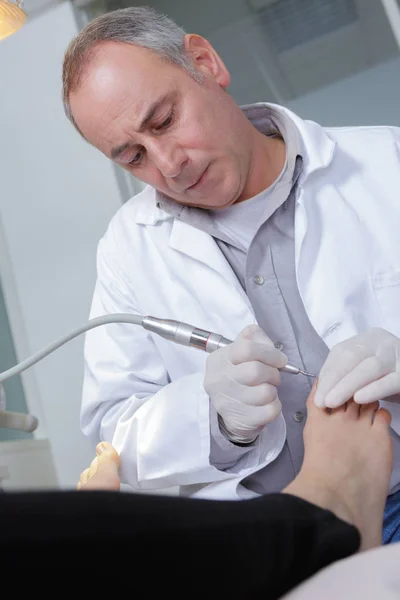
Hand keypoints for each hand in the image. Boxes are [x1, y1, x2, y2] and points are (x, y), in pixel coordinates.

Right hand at [204, 324, 286, 442]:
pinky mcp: (239, 420)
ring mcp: (226, 402)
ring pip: (265, 392)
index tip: (279, 360)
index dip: (269, 353)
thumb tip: (268, 346)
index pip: (247, 348)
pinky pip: (270, 411)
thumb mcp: (241, 352)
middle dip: (273, 373)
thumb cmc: (240, 375)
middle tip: (273, 377)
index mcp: (219, 359)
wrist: (229, 409)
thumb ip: (254, 339)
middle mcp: (218, 380)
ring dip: (273, 390)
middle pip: (256, 371)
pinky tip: (266, 404)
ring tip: (266, 390)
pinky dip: (274, 406)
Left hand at [315, 328, 399, 407]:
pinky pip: (391, 380)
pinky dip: (374, 389)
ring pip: (370, 367)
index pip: (341, 353)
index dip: (327, 375)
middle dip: (334, 380)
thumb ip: (345, 375)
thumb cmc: (385, 378)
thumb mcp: (364, 372)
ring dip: (348, 385)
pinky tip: (359, 398)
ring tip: (333, 402)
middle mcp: (382, 342)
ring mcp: (397, 354)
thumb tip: (320, 390)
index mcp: (367, 339)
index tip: (316, 396)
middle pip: (353, 357)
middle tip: (322, 401)